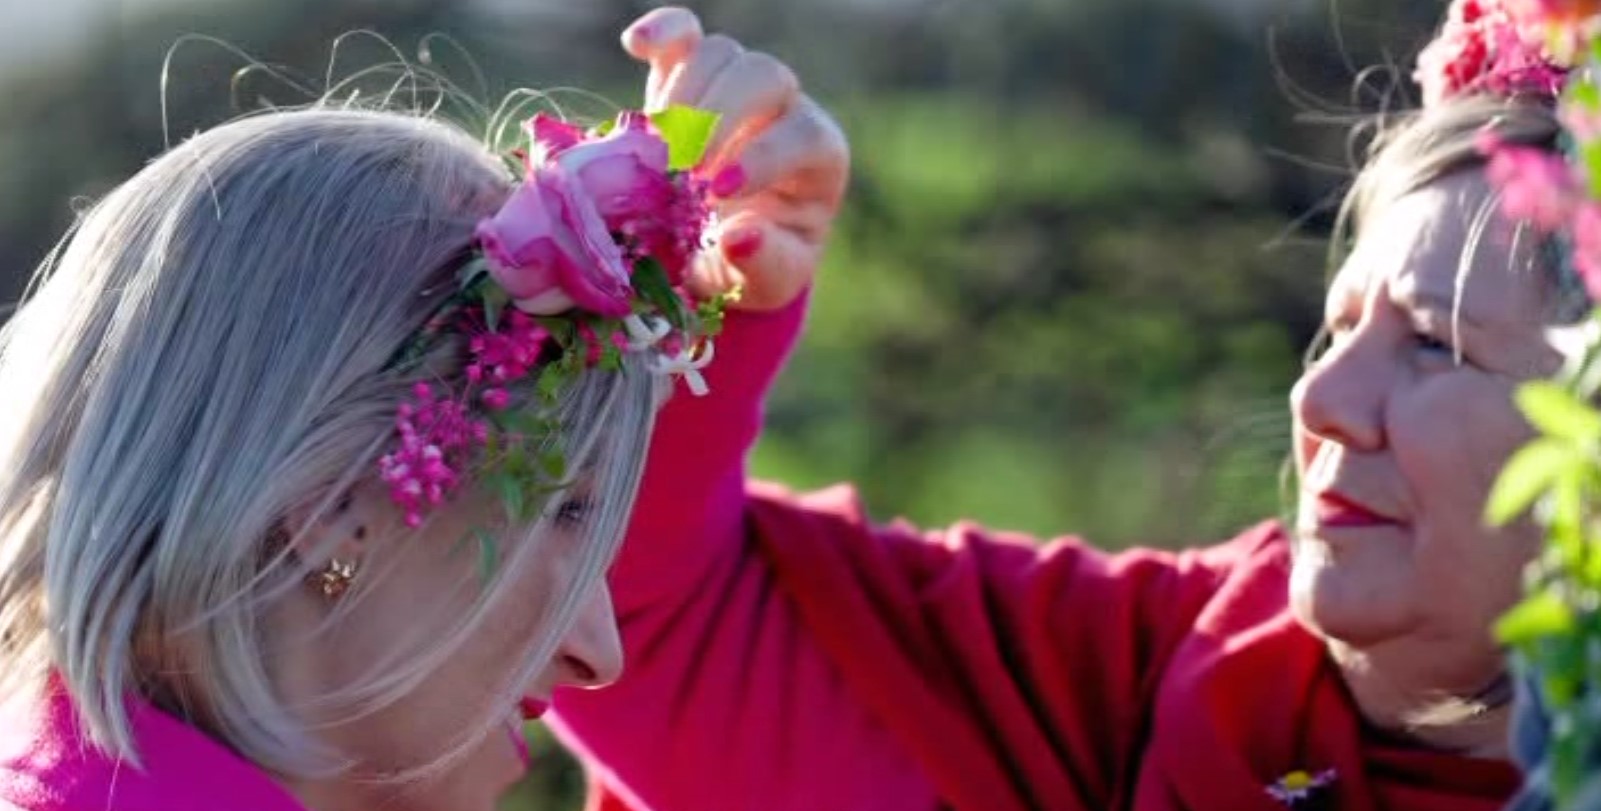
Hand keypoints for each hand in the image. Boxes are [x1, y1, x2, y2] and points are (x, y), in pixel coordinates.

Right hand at [621, 7, 849, 310]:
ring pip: (721, 54)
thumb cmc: (756, 264)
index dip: (762, 157)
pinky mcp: (692, 75)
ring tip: (657, 144)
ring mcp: (738, 86)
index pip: (804, 136)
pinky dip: (661, 32)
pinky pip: (684, 34)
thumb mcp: (767, 282)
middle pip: (766, 76)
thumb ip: (761, 264)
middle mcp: (785, 109)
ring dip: (684, 93)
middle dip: (720, 116)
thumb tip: (741, 236)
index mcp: (818, 156)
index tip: (714, 192)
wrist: (720, 249)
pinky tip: (636, 45)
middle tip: (681, 165)